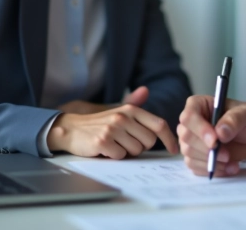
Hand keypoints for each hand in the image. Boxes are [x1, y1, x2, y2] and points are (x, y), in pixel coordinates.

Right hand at [47, 86, 176, 158]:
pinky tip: (106, 149)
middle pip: (149, 142)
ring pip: (136, 151)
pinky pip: (120, 156)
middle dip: (141, 147)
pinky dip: (115, 156)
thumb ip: (134, 103)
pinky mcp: (102, 141)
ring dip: (127, 152)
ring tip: (115, 144)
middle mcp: (123, 117)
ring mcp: (112, 129)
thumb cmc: (99, 123)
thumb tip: (145, 90)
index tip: (174, 149)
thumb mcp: (118, 111)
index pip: (159, 124)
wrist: (71, 128)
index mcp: (131, 110)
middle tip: (127, 143)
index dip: (169, 138)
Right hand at [177, 95, 245, 176]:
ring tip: (231, 162)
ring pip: (189, 154)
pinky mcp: (195, 157)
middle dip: (206, 149)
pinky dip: (213, 170)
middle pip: (186, 137)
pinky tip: (229, 168)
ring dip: (210, 162)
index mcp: (199, 105)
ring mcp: (191, 141)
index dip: (200, 129)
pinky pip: (196, 167)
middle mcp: (191, 123)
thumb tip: (220, 132)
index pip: (189, 116)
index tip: (215, 141)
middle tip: (226, 155)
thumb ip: (235, 119)